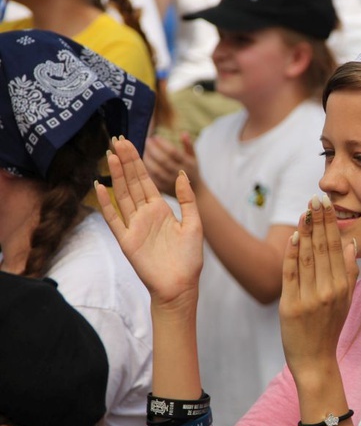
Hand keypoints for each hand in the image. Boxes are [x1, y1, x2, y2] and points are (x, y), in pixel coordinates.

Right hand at [95, 137, 203, 308]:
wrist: (180, 285)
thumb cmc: (189, 258)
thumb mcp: (194, 224)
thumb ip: (187, 199)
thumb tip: (181, 173)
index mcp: (161, 210)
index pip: (146, 181)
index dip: (138, 162)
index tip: (130, 143)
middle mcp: (145, 215)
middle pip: (132, 183)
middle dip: (125, 162)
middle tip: (117, 140)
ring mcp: (134, 226)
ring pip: (122, 196)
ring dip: (116, 176)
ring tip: (109, 156)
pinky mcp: (126, 240)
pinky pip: (114, 219)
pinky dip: (106, 203)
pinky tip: (100, 187)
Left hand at [143, 134, 199, 196]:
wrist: (195, 192)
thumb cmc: (191, 170)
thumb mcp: (194, 157)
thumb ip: (188, 145)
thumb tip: (184, 133)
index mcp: (188, 164)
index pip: (173, 152)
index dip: (163, 144)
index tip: (155, 137)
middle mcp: (179, 174)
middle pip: (163, 160)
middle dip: (153, 149)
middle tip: (147, 141)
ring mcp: (171, 182)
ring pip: (156, 170)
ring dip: (148, 159)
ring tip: (144, 150)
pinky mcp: (164, 189)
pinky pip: (152, 178)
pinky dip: (146, 169)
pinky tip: (142, 162)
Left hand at [279, 194, 358, 381]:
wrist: (315, 360)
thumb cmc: (330, 328)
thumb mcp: (346, 300)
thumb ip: (348, 272)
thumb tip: (350, 243)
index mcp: (343, 287)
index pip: (336, 248)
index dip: (331, 224)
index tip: (327, 204)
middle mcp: (329, 290)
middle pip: (323, 248)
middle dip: (319, 221)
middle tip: (316, 198)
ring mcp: (309, 298)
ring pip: (307, 257)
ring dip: (305, 232)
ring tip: (305, 212)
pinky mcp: (290, 305)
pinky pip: (291, 274)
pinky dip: (291, 254)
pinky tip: (293, 237)